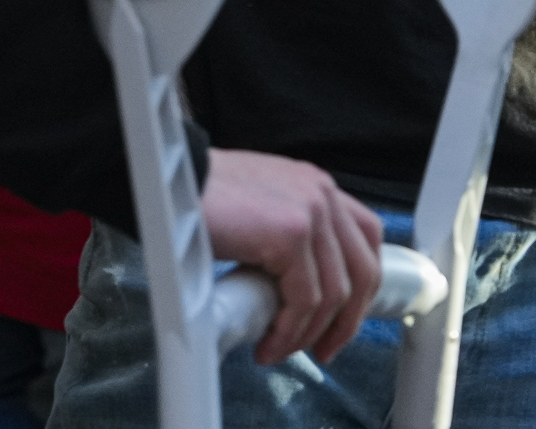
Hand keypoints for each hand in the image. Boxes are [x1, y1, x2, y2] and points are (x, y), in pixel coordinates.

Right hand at [201, 149, 383, 365]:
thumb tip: (296, 289)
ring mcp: (311, 211)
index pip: (367, 237)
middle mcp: (322, 193)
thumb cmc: (203, 200)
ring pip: (334, 294)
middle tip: (323, 350)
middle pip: (363, 269)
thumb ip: (287, 234)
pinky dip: (289, 332)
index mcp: (317, 186)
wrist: (168, 183)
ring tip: (279, 350)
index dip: (362, 286)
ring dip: (308, 335)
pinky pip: (305, 300)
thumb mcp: (259, 210)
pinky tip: (267, 344)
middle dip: (347, 322)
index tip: (341, 320)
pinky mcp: (292, 234)